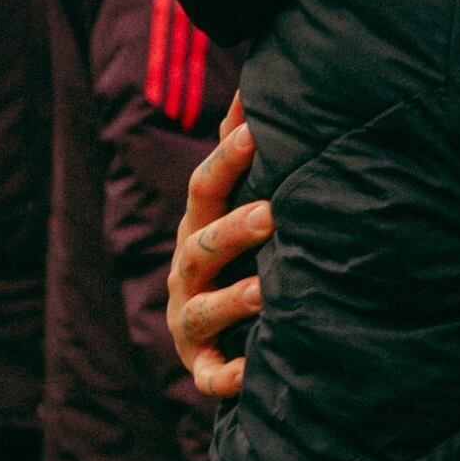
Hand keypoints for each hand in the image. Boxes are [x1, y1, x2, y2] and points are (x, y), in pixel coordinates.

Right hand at [169, 95, 268, 400]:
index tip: (255, 132)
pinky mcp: (202, 366)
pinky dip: (227, 376)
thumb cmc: (239, 254)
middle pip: (201, 247)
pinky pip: (210, 376)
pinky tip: (251, 373)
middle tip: (273, 214)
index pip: (204, 188)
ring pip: (200, 311)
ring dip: (231, 300)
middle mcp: (186, 272)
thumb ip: (242, 154)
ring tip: (266, 292)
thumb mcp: (236, 204)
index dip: (226, 161)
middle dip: (233, 231)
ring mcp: (189, 322)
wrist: (222, 336)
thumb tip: (255, 85)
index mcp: (198, 228)